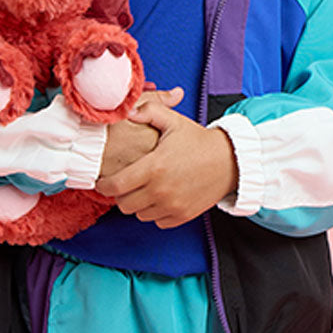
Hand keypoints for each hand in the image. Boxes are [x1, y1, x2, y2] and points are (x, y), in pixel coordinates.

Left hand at [95, 99, 238, 228]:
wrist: (229, 161)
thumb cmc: (198, 140)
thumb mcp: (173, 120)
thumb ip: (148, 110)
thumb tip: (128, 111)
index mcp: (154, 167)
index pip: (115, 186)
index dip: (103, 185)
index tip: (103, 181)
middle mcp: (161, 191)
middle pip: (123, 204)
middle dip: (120, 194)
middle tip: (126, 183)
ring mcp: (172, 206)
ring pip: (139, 214)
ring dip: (138, 204)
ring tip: (144, 188)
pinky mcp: (182, 216)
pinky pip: (157, 221)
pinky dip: (155, 212)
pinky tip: (160, 197)